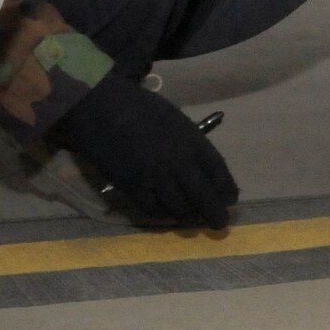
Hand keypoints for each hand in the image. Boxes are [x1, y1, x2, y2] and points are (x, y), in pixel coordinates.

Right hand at [50, 76, 237, 228]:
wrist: (99, 108)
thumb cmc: (138, 106)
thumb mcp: (174, 117)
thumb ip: (190, 141)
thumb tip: (202, 165)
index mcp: (192, 140)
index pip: (219, 172)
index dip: (227, 190)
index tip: (230, 199)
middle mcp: (179, 162)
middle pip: (205, 197)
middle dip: (215, 214)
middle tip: (219, 223)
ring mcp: (156, 178)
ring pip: (181, 209)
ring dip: (189, 218)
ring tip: (192, 220)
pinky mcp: (133, 188)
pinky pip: (154, 211)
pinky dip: (163, 216)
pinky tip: (166, 214)